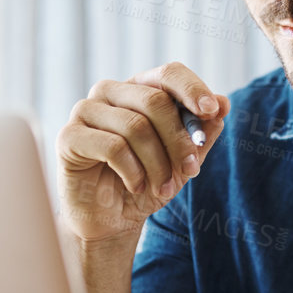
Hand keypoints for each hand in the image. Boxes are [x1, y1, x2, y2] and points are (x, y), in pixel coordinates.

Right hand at [55, 62, 230, 245]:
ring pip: (136, 126)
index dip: (193, 89)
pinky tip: (136, 186)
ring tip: (164, 189)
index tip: (213, 112)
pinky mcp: (68, 136)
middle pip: (155, 101)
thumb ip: (202, 132)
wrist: (111, 220)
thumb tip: (223, 103)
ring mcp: (86, 110)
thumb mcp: (183, 161)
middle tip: (192, 171)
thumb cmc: (146, 183)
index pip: (169, 73)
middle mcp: (110, 91)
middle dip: (179, 140)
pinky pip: (112, 147)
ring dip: (158, 164)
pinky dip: (133, 172)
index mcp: (139, 88)